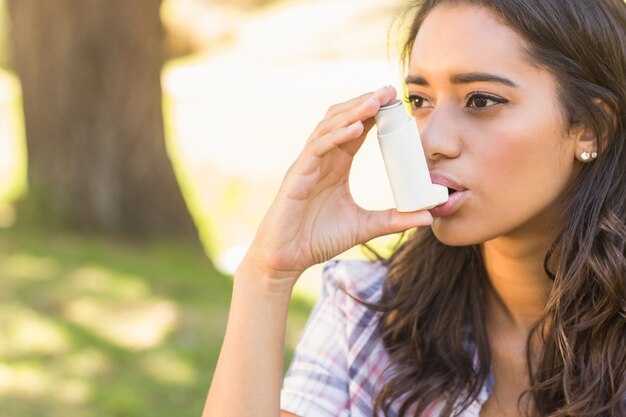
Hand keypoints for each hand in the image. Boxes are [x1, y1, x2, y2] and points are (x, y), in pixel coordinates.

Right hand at [241, 86, 432, 287]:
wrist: (287, 259)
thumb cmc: (318, 239)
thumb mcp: (364, 227)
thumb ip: (394, 220)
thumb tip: (428, 217)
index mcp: (336, 165)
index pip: (357, 129)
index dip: (375, 113)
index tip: (398, 101)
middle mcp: (322, 159)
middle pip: (342, 119)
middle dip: (364, 103)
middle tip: (389, 90)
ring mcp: (307, 164)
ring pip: (328, 128)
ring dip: (352, 113)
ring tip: (375, 101)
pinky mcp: (297, 176)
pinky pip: (316, 149)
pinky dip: (335, 137)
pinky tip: (354, 129)